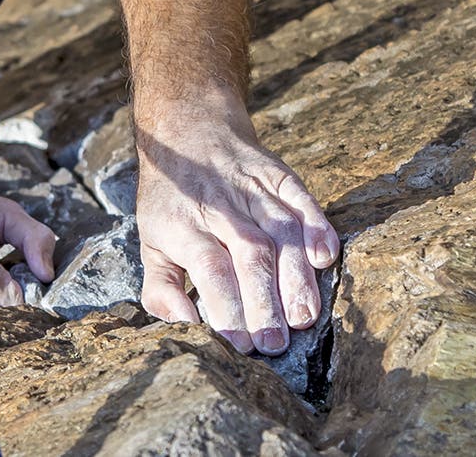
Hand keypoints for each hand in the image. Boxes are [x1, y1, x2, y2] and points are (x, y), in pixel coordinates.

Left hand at [135, 102, 338, 354]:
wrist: (186, 130)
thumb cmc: (171, 202)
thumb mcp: (150, 240)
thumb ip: (160, 288)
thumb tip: (184, 321)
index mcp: (183, 224)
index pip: (210, 270)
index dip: (228, 307)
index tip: (243, 345)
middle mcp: (218, 205)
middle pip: (249, 254)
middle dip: (264, 301)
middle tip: (277, 343)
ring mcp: (250, 188)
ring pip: (280, 231)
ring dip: (295, 275)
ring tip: (304, 317)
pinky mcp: (276, 175)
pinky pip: (300, 199)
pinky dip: (316, 226)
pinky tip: (324, 257)